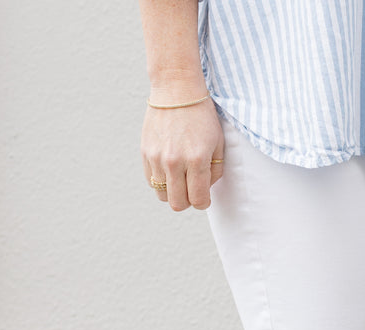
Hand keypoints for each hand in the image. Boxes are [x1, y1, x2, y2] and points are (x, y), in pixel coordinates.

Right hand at [141, 96, 223, 211]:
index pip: (198, 200)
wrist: (176, 91)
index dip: (203, 202)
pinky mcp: (145, 152)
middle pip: (177, 203)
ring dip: (172, 191)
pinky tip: (169, 168)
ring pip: (162, 195)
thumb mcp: (218, 143)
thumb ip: (215, 171)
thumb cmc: (202, 117)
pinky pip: (151, 180)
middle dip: (187, 201)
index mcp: (196, 160)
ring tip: (180, 178)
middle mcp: (174, 162)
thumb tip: (205, 189)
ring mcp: (157, 158)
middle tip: (192, 189)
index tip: (204, 197)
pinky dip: (161, 180)